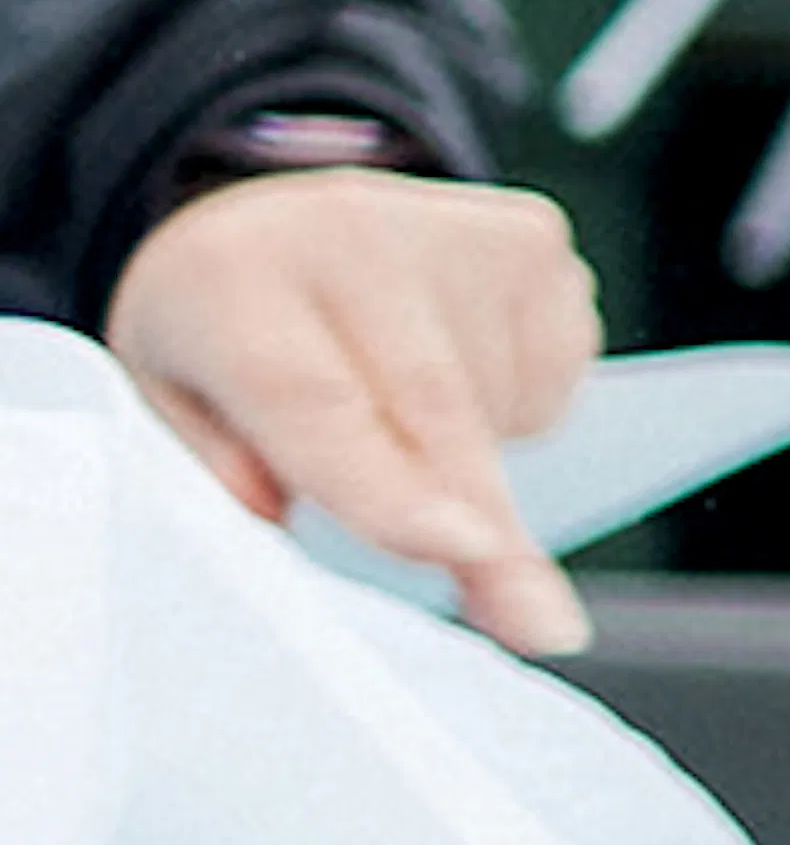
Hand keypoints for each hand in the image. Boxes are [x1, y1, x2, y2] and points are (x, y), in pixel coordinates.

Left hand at [104, 167, 605, 654]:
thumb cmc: (230, 328)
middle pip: (439, 413)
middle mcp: (347, 232)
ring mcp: (453, 231)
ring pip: (506, 408)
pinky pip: (559, 375)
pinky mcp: (532, 238)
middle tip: (538, 625)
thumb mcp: (175, 399)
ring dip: (481, 457)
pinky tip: (459, 369)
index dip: (388, 486)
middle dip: (494, 533)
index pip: (312, 398)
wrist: (277, 219)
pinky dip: (520, 409)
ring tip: (404, 413)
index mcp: (232, 279)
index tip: (460, 551)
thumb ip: (219, 467)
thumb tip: (283, 516)